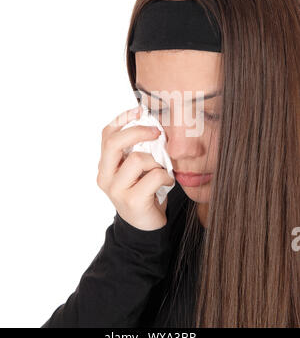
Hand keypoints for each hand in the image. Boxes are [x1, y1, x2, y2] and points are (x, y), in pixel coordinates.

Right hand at [97, 106, 173, 229]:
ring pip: (138, 159)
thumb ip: (137, 151)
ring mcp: (116, 190)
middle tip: (157, 132)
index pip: (107, 135)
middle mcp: (105, 177)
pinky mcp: (131, 201)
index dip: (122, 119)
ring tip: (161, 172)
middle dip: (138, 132)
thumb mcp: (136, 170)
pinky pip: (154, 176)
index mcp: (105, 166)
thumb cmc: (144, 192)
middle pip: (114, 142)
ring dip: (156, 162)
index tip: (139, 110)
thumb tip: (153, 126)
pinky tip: (166, 184)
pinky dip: (165, 177)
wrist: (145, 228)